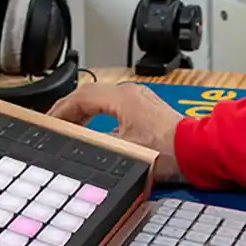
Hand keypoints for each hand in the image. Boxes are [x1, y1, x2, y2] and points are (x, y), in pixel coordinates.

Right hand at [49, 80, 186, 182]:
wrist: (196, 151)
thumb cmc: (167, 152)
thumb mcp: (123, 150)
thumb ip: (96, 143)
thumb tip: (77, 142)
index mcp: (122, 98)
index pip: (81, 97)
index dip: (61, 110)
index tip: (49, 121)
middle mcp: (132, 93)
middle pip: (90, 95)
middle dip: (70, 108)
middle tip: (55, 122)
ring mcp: (141, 99)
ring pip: (103, 99)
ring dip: (85, 111)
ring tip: (71, 124)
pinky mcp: (148, 109)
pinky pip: (115, 106)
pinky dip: (99, 114)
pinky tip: (96, 127)